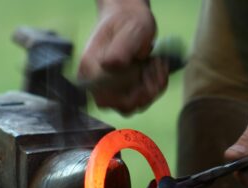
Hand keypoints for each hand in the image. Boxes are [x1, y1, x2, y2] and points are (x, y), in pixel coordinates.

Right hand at [78, 0, 168, 114]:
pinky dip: (155, 87)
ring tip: (155, 64)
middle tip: (154, 67)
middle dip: (145, 90)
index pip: (105, 97)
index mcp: (91, 70)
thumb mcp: (129, 31)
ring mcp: (113, 91)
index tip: (142, 69)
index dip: (128, 91)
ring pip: (135, 106)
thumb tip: (110, 65)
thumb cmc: (127, 22)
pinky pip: (142, 101)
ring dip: (152, 88)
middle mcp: (99, 85)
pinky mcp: (125, 92)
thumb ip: (120, 49)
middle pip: (123, 106)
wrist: (130, 20)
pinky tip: (156, 68)